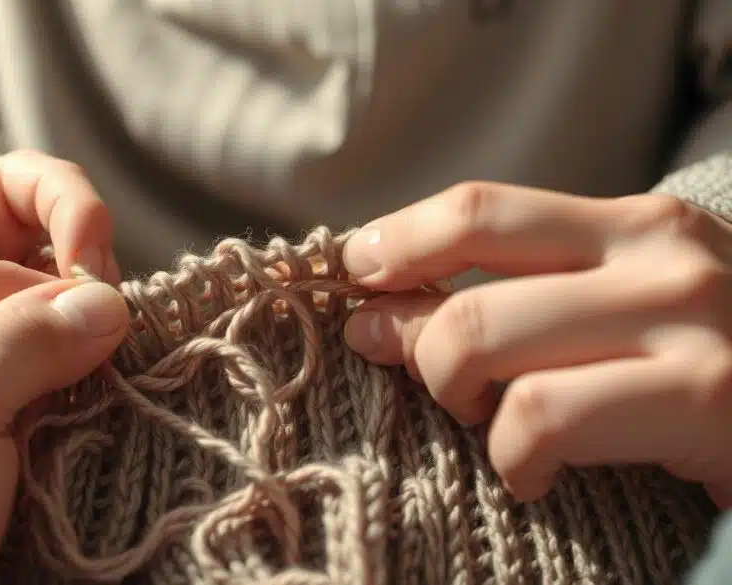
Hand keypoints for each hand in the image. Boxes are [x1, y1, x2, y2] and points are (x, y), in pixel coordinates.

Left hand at [340, 182, 731, 505]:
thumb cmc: (708, 367)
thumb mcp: (612, 311)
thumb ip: (510, 300)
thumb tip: (376, 315)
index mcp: (634, 223)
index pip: (480, 209)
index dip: (398, 241)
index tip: (353, 273)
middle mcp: (661, 256)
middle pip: (468, 292)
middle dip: (419, 351)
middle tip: (439, 384)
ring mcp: (687, 322)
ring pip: (486, 345)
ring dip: (461, 401)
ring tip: (492, 427)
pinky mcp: (702, 397)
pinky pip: (541, 419)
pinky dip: (512, 458)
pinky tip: (530, 473)